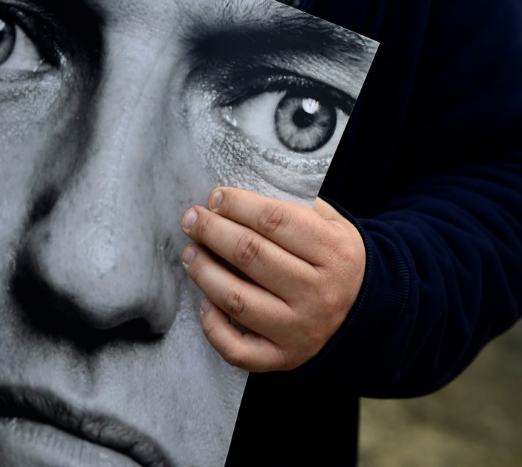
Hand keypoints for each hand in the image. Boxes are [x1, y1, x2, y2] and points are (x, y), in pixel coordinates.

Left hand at [181, 187, 364, 371]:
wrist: (365, 314)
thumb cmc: (333, 260)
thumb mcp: (330, 225)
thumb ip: (290, 208)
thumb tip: (231, 199)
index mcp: (333, 252)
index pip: (275, 220)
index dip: (238, 205)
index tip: (215, 197)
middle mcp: (318, 293)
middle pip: (250, 255)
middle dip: (212, 231)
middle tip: (192, 219)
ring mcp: (300, 329)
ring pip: (237, 299)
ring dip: (204, 272)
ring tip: (190, 253)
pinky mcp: (284, 358)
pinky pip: (238, 349)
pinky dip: (213, 326)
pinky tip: (205, 302)